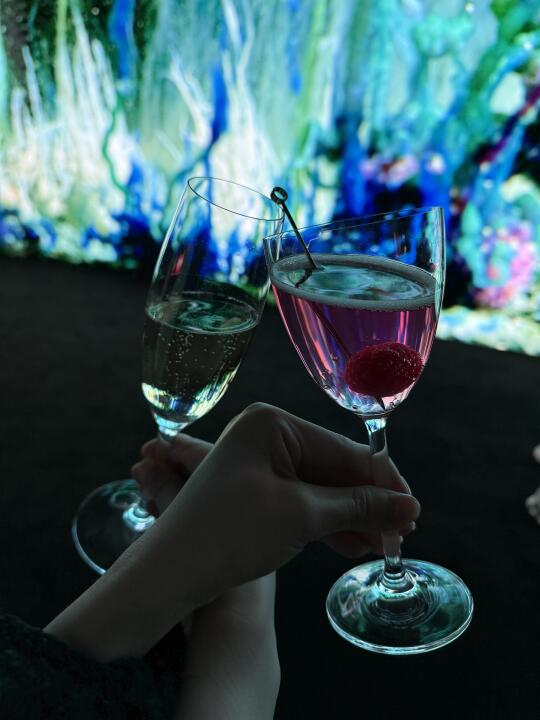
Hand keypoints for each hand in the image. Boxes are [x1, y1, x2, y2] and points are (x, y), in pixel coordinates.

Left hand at [146, 403, 419, 607]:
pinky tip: (354, 546)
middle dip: (367, 505)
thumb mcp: (301, 516)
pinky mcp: (257, 491)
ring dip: (352, 518)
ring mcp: (260, 464)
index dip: (383, 482)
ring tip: (382, 548)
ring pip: (322, 489)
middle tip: (400, 538)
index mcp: (272, 424)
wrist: (169, 573)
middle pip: (335, 469)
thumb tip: (410, 506)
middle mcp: (266, 435)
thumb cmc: (229, 534)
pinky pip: (303, 502)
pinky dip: (328, 524)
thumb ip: (359, 507)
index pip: (344, 449)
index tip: (413, 512)